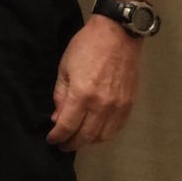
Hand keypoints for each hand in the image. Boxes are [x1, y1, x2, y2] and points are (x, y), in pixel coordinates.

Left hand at [48, 17, 142, 149]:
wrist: (118, 34)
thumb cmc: (86, 46)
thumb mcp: (64, 68)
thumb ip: (60, 96)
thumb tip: (57, 118)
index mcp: (82, 95)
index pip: (68, 126)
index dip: (58, 137)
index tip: (51, 140)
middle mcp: (102, 105)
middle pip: (86, 136)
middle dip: (72, 144)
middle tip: (63, 145)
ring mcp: (118, 106)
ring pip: (103, 136)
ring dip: (89, 142)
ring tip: (78, 140)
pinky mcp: (129, 104)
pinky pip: (117, 128)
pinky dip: (105, 135)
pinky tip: (96, 133)